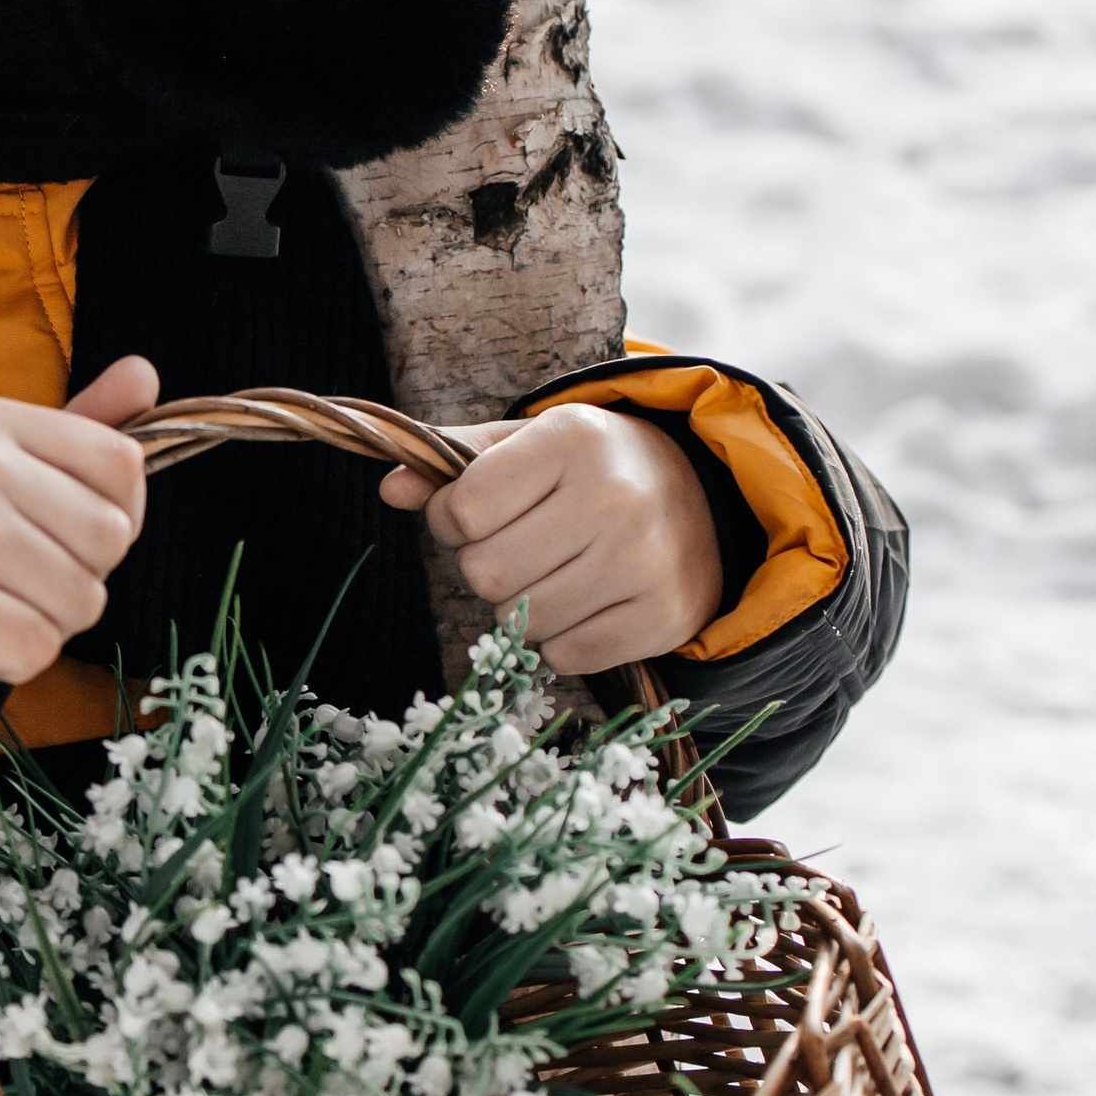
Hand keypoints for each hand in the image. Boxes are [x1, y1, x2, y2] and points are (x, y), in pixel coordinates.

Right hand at [0, 356, 157, 707]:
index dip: (110, 516)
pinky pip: (39, 647)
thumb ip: (76, 429)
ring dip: (44, 623)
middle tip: (6, 579)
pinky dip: (11, 661)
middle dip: (77, 577)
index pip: (122, 464)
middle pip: (111, 537)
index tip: (51, 533)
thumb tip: (147, 373)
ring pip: (83, 600)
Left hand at [379, 402, 723, 674]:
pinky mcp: (664, 616)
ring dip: (521, 608)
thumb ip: (456, 462)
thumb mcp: (528, 445)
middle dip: (486, 567)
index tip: (475, 515)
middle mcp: (616, 497)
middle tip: (519, 548)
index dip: (452, 520)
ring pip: (522, 622)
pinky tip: (585, 602)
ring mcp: (646, 561)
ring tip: (554, 573)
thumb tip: (391, 489)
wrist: (704, 498)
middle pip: (487, 573)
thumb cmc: (593, 469)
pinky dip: (560, 639)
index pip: (465, 509)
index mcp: (573, 439)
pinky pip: (565, 655)